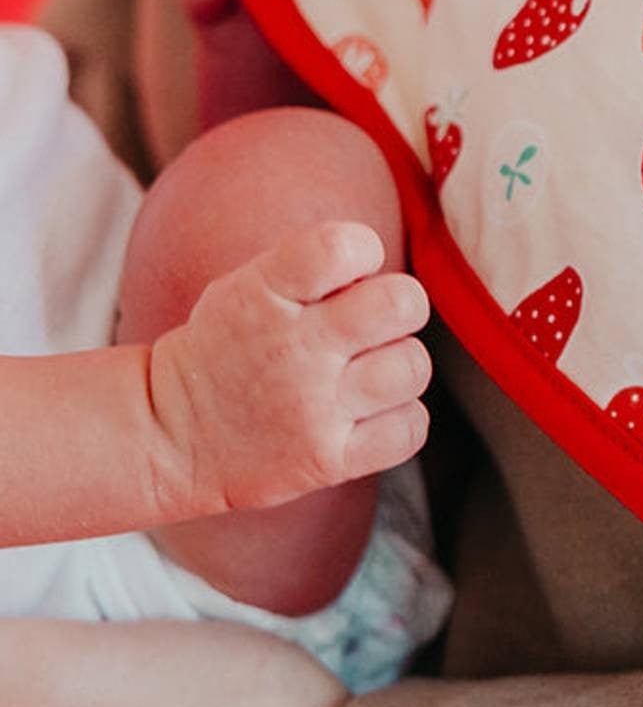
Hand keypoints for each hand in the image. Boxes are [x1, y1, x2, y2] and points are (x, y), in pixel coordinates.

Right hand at [147, 221, 431, 516]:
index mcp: (265, 294)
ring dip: (400, 367)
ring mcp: (312, 409)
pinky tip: (368, 415)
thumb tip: (385, 267)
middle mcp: (293, 349)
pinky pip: (410, 428)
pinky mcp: (326, 460)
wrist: (164, 437)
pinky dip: (400, 420)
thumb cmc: (223, 351)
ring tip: (364, 375)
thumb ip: (313, 269)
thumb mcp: (244, 287)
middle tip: (372, 325)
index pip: (344, 246)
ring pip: (413, 366)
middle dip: (399, 306)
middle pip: (401, 303)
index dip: (363, 251)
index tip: (349, 272)